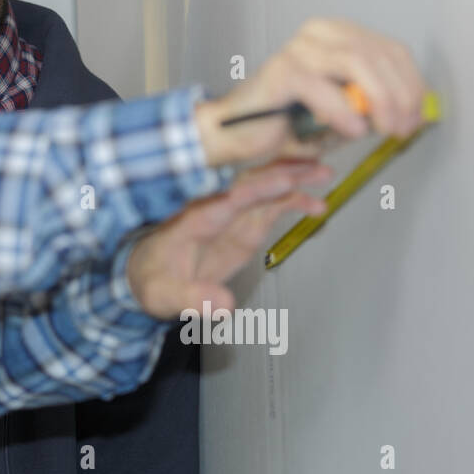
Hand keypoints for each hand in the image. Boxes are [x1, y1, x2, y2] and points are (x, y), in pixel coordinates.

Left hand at [125, 158, 331, 318]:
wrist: (149, 276)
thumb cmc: (153, 280)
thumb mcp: (164, 295)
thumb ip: (192, 299)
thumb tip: (223, 305)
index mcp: (192, 220)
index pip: (225, 200)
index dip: (255, 189)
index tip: (282, 181)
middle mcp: (214, 210)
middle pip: (249, 182)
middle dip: (281, 172)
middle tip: (314, 168)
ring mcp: (231, 215)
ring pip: (264, 187)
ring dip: (293, 178)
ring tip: (324, 174)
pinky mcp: (243, 224)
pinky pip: (271, 206)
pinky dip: (294, 201)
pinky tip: (318, 206)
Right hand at [192, 18, 428, 166]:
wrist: (231, 132)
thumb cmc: (283, 122)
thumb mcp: (340, 109)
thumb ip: (369, 102)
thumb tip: (409, 110)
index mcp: (335, 35)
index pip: (390, 50)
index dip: (413, 84)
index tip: (417, 116)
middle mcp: (318, 34)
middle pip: (379, 54)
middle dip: (402, 96)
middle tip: (404, 129)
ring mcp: (299, 49)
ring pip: (359, 63)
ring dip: (382, 101)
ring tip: (384, 130)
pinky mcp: (283, 71)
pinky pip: (327, 89)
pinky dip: (346, 113)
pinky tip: (353, 132)